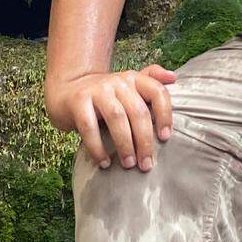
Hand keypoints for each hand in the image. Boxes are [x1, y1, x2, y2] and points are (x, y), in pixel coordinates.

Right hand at [44, 64, 177, 171]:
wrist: (67, 88)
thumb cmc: (105, 94)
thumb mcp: (128, 85)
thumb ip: (151, 79)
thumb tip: (173, 77)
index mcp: (134, 78)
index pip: (157, 92)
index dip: (165, 115)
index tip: (165, 138)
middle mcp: (117, 82)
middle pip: (138, 111)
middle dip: (144, 140)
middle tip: (147, 164)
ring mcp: (97, 90)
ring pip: (117, 117)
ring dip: (125, 144)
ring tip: (129, 165)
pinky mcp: (78, 101)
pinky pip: (89, 127)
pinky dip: (98, 147)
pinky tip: (104, 163)